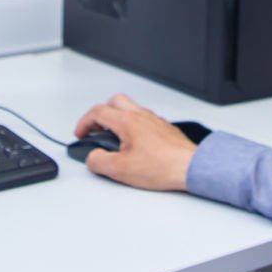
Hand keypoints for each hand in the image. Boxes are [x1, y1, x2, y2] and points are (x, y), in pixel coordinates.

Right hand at [72, 93, 198, 191]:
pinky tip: (134, 144)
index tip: (80, 134)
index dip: (83, 123)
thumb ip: (98, 161)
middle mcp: (141, 116)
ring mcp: (154, 121)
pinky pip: (144, 119)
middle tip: (96, 130)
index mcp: (127, 122)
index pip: (97, 112)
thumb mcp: (120, 170)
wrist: (190, 167)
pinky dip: (133, 126)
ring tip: (113, 139)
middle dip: (101, 114)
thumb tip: (92, 157)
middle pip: (114, 102)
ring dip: (118, 120)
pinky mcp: (164, 129)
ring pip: (130, 109)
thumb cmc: (163, 166)